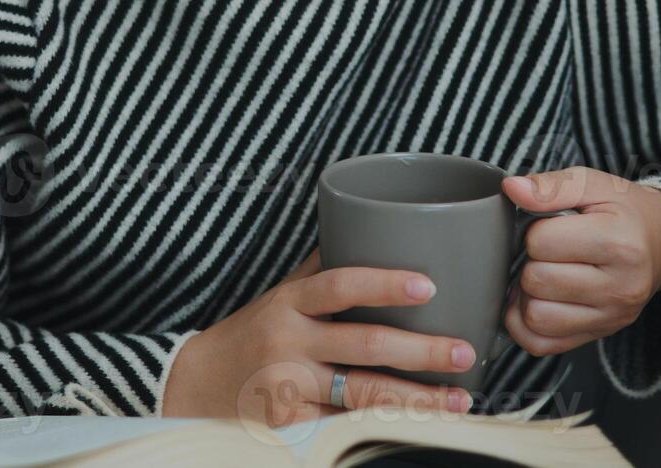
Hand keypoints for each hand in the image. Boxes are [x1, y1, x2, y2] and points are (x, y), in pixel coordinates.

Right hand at [162, 248, 477, 425]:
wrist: (194, 385)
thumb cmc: (251, 334)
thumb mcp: (280, 296)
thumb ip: (324, 272)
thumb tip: (379, 233)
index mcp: (290, 302)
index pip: (340, 285)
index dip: (384, 283)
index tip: (429, 285)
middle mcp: (288, 342)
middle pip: (363, 345)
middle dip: (421, 351)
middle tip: (465, 353)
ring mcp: (289, 386)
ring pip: (362, 394)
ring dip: (417, 399)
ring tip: (460, 400)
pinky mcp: (290, 423)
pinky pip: (345, 426)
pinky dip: (385, 426)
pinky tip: (420, 427)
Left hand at [498, 166, 660, 356]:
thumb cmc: (623, 212)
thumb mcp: (594, 184)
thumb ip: (552, 186)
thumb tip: (513, 189)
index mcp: (620, 244)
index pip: (541, 242)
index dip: (535, 230)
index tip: (551, 226)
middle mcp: (620, 288)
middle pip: (536, 281)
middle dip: (531, 261)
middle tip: (548, 252)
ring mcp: (611, 317)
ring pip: (535, 318)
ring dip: (527, 295)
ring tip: (544, 274)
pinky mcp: (598, 335)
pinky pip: (540, 344)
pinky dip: (526, 325)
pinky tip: (538, 300)